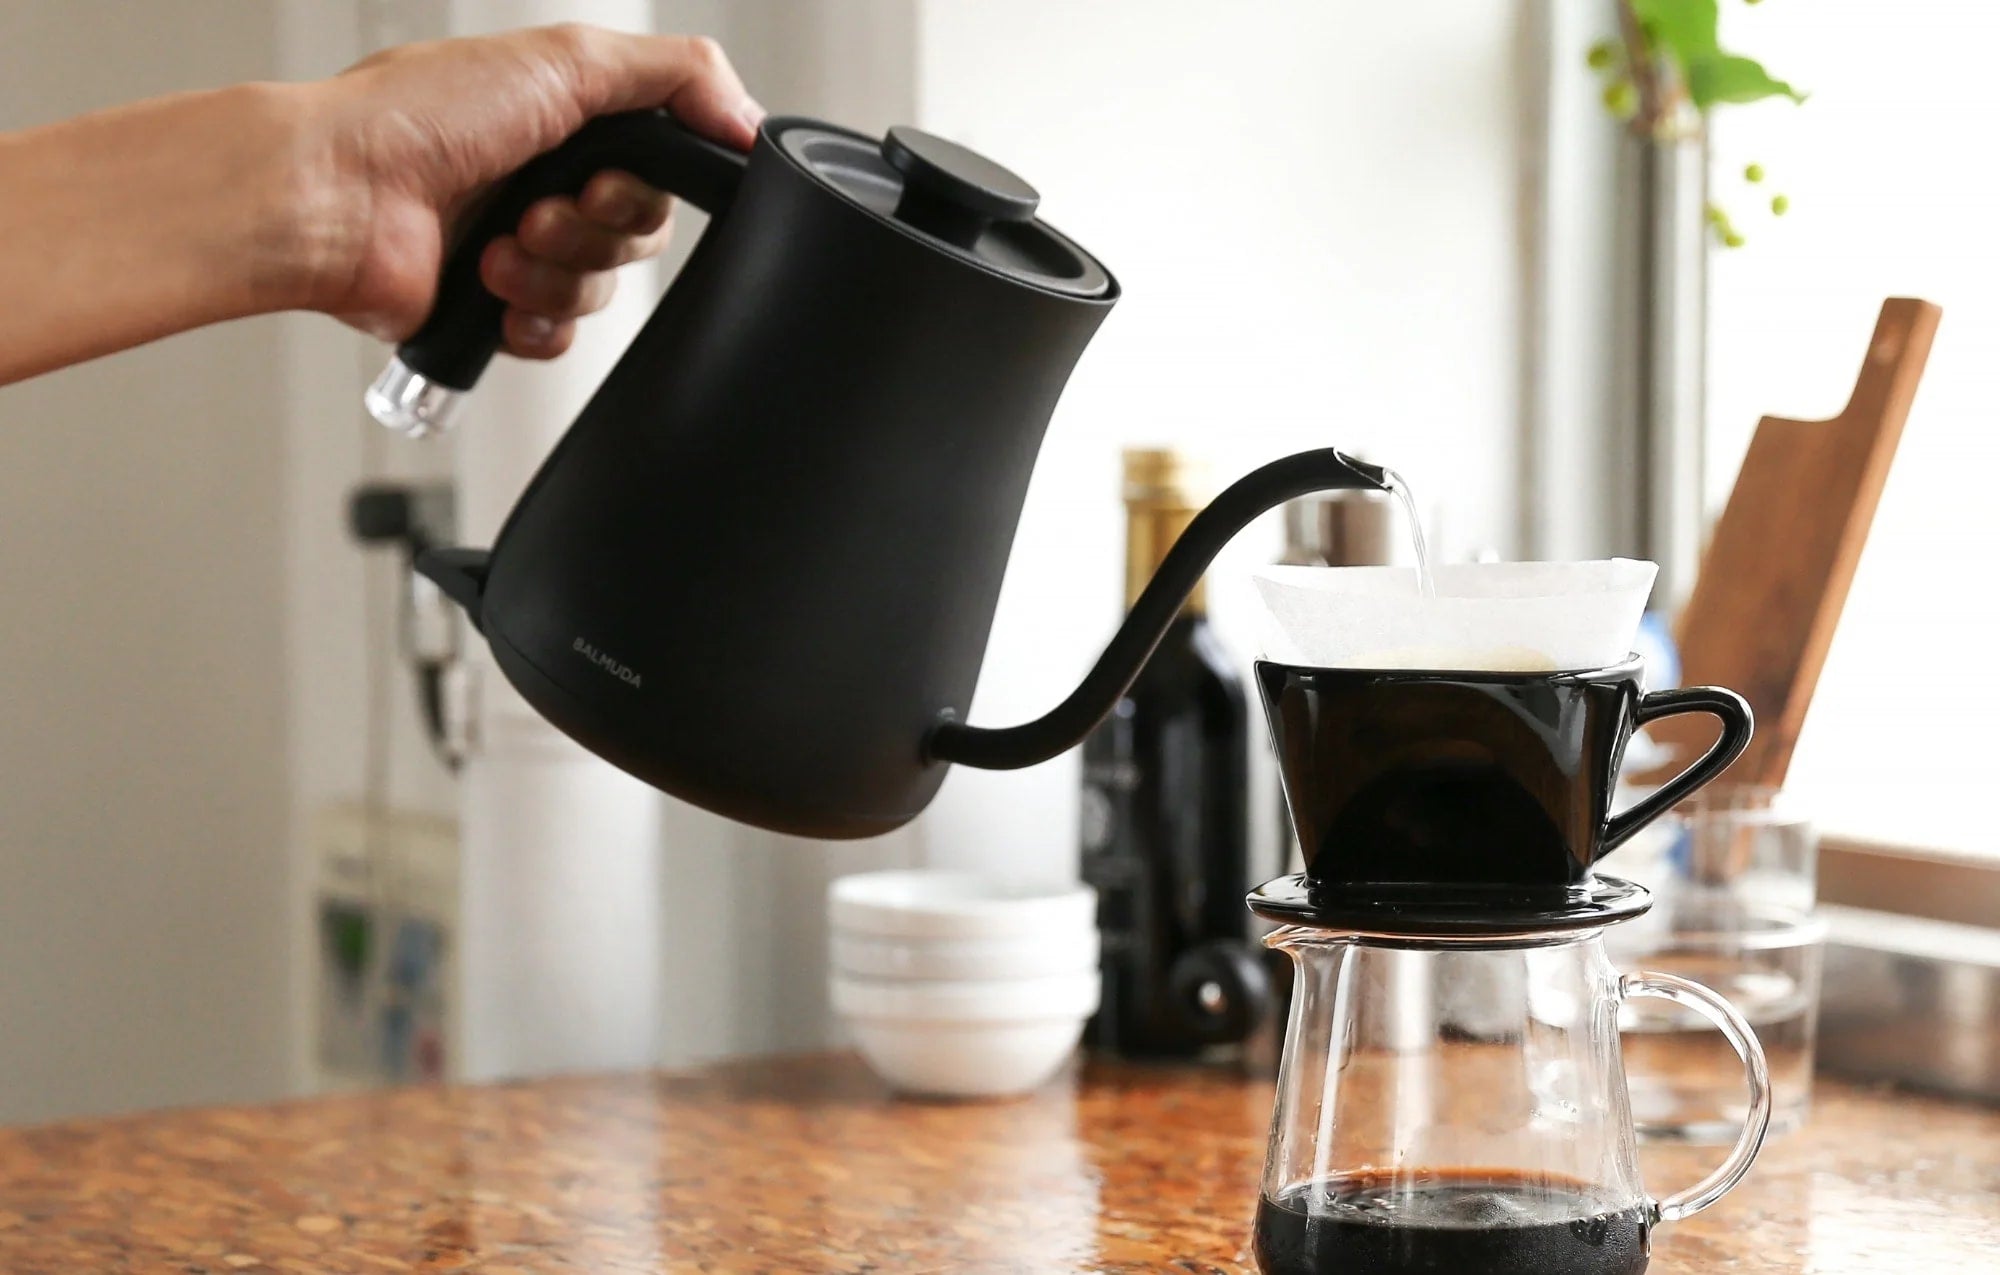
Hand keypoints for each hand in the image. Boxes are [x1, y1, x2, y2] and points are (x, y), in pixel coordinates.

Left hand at [306, 25, 761, 359]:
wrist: (332, 197)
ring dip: (557, 271)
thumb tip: (746, 116)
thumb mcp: (565, 60)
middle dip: (599, 227)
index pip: (664, 161)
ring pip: (602, 290)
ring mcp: (519, 246)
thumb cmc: (408, 117)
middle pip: (640, 232)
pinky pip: (560, 337)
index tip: (619, 175)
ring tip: (503, 244)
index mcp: (564, 116)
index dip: (656, 179)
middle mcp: (544, 178)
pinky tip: (494, 290)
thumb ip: (675, 76)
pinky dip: (534, 321)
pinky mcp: (494, 307)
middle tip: (546, 205)